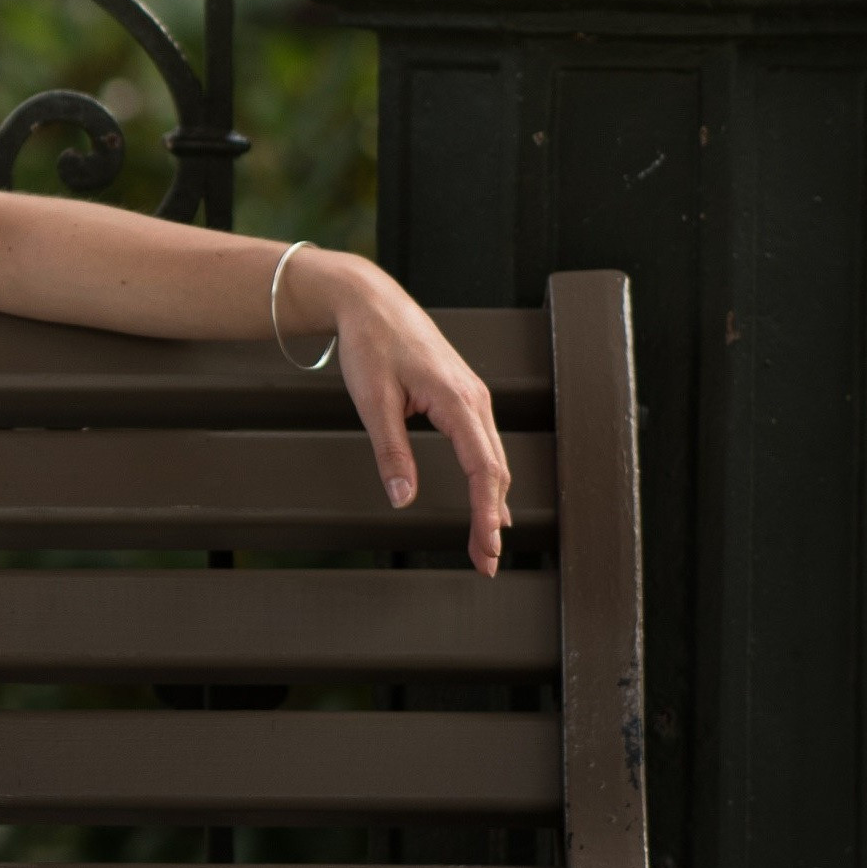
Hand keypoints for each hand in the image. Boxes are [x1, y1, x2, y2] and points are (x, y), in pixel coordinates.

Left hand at [302, 253, 511, 576]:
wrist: (372, 302)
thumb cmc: (371, 345)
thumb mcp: (372, 401)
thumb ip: (390, 452)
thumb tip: (403, 499)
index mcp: (457, 401)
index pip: (483, 470)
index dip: (486, 515)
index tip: (486, 549)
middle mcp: (475, 400)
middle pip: (496, 471)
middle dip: (493, 520)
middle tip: (486, 564)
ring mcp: (473, 398)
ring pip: (493, 460)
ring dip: (492, 504)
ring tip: (486, 545)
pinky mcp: (463, 398)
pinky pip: (484, 446)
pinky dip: (487, 480)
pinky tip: (487, 505)